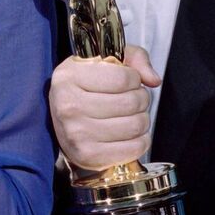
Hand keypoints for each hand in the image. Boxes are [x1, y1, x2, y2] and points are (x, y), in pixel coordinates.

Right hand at [49, 44, 160, 169]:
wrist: (61, 120)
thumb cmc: (83, 88)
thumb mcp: (102, 61)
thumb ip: (133, 58)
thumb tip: (153, 80)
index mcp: (69, 77)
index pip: (123, 78)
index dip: (134, 78)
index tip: (129, 81)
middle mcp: (69, 106)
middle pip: (131, 102)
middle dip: (141, 99)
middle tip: (133, 99)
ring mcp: (77, 134)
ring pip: (135, 125)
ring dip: (142, 119)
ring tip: (131, 115)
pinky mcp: (89, 156)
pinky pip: (134, 148)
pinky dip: (140, 140)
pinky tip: (129, 134)